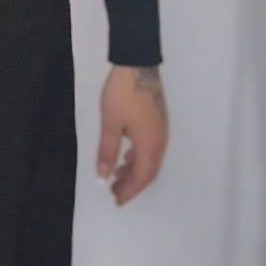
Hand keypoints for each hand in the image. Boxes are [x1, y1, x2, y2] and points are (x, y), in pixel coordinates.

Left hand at [94, 65, 168, 204]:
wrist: (138, 64)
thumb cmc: (122, 94)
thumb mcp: (110, 124)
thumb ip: (107, 152)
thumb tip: (103, 176)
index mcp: (150, 144)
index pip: (142, 177)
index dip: (129, 192)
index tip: (116, 201)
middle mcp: (160, 141)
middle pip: (149, 172)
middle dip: (132, 185)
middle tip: (114, 193)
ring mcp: (162, 131)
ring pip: (151, 161)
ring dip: (135, 171)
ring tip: (116, 177)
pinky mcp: (159, 123)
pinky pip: (151, 149)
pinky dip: (139, 159)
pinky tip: (126, 157)